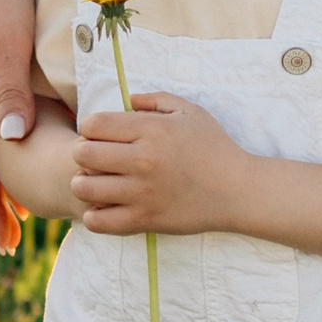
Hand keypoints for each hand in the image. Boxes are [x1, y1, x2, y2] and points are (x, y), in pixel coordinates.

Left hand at [70, 93, 251, 235]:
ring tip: (96, 183)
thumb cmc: (215, 148)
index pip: (94, 124)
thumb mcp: (190, 112)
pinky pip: (99, 221)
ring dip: (84, 184)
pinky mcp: (145, 220)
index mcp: (152, 130)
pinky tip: (104, 207)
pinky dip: (94, 215)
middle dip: (82, 153)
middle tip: (95, 159)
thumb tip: (127, 99)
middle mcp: (143, 160)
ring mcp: (142, 192)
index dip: (90, 128)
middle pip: (83, 153)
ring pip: (84, 188)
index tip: (99, 135)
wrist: (238, 191)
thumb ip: (156, 100)